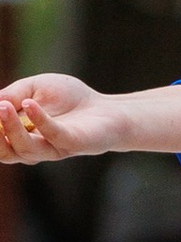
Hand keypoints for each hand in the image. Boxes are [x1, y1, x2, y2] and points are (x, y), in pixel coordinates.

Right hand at [0, 74, 129, 164]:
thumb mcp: (34, 88)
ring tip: (3, 107)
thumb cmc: (70, 99)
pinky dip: (39, 120)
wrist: (108, 108)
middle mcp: (34, 147)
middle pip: (6, 152)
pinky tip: (29, 104)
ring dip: (10, 128)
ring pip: (25, 148)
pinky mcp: (73, 144)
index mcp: (21, 135)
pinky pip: (53, 135)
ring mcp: (53, 147)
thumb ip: (12, 94)